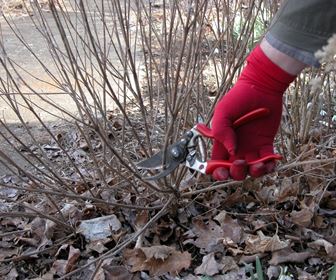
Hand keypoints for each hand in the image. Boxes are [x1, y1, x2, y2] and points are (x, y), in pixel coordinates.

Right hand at [211, 45, 295, 180]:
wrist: (262, 87)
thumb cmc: (239, 97)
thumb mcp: (223, 111)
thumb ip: (221, 130)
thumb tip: (232, 151)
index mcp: (222, 142)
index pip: (216, 163)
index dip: (217, 172)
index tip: (222, 171)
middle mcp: (236, 147)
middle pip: (234, 171)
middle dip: (236, 173)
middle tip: (241, 162)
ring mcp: (251, 147)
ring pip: (251, 170)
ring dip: (255, 172)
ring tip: (259, 164)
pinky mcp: (266, 144)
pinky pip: (267, 161)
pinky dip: (269, 166)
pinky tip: (270, 161)